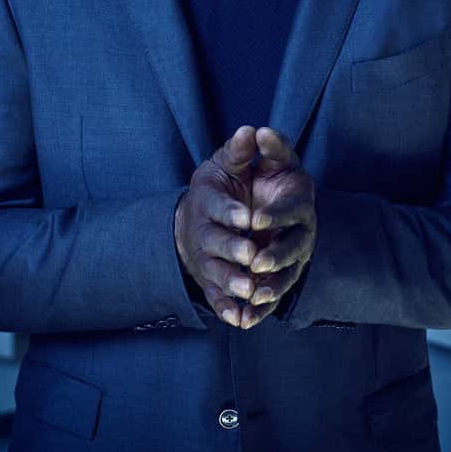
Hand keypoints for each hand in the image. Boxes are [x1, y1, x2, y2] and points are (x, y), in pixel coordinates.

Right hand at [174, 126, 259, 326]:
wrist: (197, 218)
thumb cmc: (219, 187)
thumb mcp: (228, 164)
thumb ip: (243, 151)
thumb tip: (252, 130)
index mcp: (207, 201)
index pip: (217, 207)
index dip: (232, 212)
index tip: (249, 218)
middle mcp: (204, 233)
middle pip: (216, 244)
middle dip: (234, 250)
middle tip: (253, 255)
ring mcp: (208, 260)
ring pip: (218, 274)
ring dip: (232, 283)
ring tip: (250, 290)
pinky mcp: (213, 282)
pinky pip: (219, 299)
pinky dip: (229, 310)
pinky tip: (242, 320)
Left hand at [238, 126, 316, 329]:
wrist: (253, 203)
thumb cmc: (259, 175)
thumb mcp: (258, 158)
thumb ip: (260, 147)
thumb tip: (255, 129)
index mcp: (299, 200)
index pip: (292, 210)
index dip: (274, 215)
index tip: (253, 219)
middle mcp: (300, 232)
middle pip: (293, 248)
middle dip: (275, 255)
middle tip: (254, 260)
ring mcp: (291, 258)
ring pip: (285, 278)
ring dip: (269, 288)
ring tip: (251, 296)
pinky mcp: (277, 278)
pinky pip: (270, 298)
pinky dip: (257, 311)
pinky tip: (242, 321)